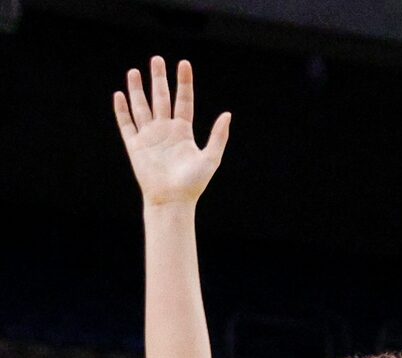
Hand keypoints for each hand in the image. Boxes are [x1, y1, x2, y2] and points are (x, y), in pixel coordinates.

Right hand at [114, 57, 230, 208]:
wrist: (172, 201)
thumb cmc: (193, 184)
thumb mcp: (210, 158)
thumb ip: (218, 136)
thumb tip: (227, 114)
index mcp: (183, 132)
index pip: (184, 101)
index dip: (184, 83)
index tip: (184, 64)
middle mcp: (165, 131)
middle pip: (161, 98)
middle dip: (159, 79)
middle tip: (156, 59)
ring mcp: (149, 136)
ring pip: (142, 107)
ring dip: (137, 90)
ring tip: (134, 72)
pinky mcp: (135, 145)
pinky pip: (126, 124)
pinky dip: (122, 110)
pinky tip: (119, 95)